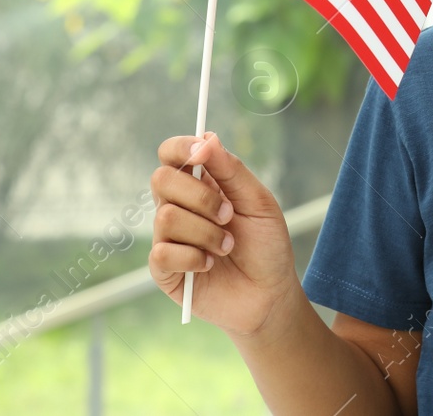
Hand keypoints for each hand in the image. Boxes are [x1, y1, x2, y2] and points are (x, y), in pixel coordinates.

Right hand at [149, 132, 299, 337]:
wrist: (270, 294)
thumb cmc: (266, 246)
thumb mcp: (258, 202)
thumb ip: (232, 170)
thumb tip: (207, 138)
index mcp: (200, 184)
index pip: (171, 153)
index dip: (180, 146)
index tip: (201, 152)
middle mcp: (178, 206)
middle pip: (162, 179)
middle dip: (200, 196)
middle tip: (228, 215)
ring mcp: (168, 237)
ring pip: (166, 217)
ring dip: (206, 233)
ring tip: (227, 247)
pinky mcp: (163, 270)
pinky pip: (163, 253)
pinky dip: (194, 258)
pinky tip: (210, 265)